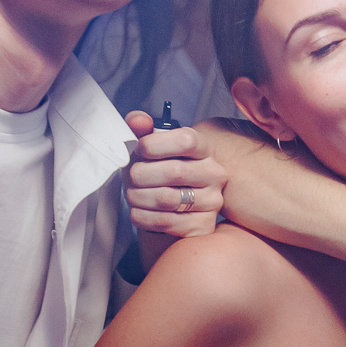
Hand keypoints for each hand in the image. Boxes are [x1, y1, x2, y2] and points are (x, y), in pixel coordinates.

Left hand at [124, 110, 226, 239]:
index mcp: (204, 148)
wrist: (169, 207)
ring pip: (167, 199)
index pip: (186, 141)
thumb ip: (141, 129)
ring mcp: (213, 201)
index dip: (155, 144)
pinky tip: (138, 211)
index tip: (140, 150)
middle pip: (174, 171)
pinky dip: (144, 217)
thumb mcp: (150, 147)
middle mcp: (214, 173)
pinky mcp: (203, 226)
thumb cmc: (158, 173)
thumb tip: (138, 120)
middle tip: (131, 177)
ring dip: (139, 197)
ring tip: (132, 194)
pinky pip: (167, 222)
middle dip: (141, 174)